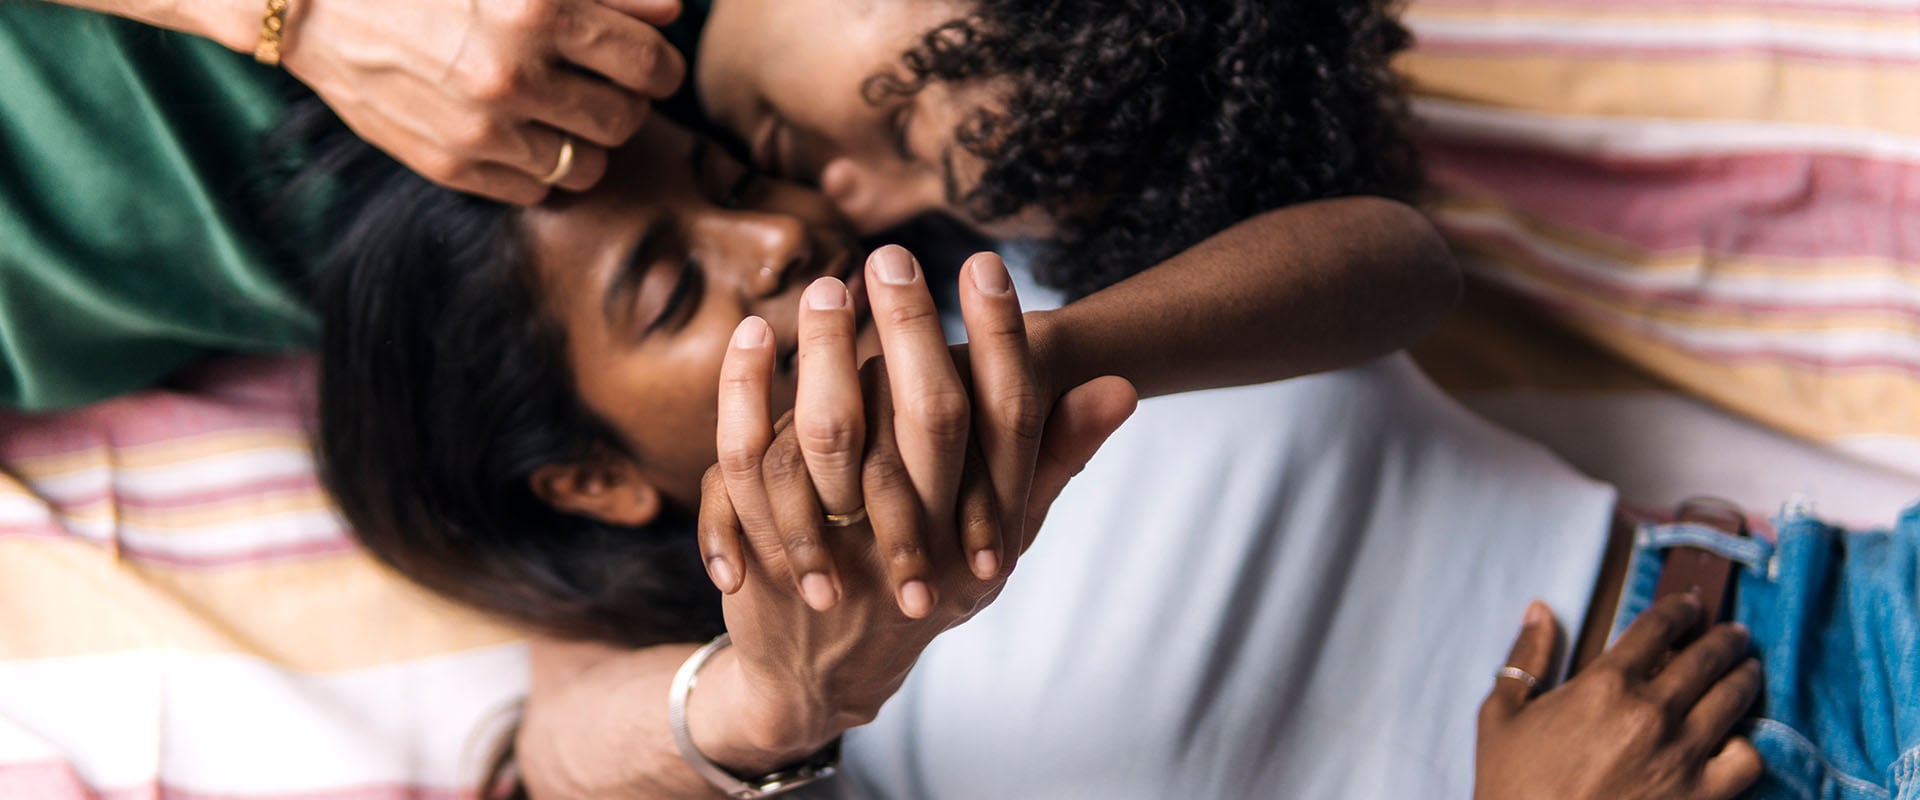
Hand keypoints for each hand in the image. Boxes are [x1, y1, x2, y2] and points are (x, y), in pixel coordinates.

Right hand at [280, 0, 683, 202]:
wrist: (311, 1)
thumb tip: (670, 12)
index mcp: (537, 7)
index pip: (648, 63)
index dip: (659, 63)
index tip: (650, 61)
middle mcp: (513, 73)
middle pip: (625, 119)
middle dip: (625, 102)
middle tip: (603, 84)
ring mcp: (480, 127)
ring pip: (588, 166)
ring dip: (586, 140)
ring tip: (562, 110)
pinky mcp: (449, 165)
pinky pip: (534, 191)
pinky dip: (537, 167)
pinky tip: (516, 131)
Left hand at [689, 271, 1132, 767]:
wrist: (824, 677)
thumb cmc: (931, 582)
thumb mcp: (1002, 534)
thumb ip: (1052, 456)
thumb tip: (1121, 384)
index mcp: (985, 529)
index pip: (1008, 421)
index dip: (1001, 339)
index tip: (984, 263)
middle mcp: (921, 541)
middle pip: (926, 419)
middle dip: (914, 328)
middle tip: (895, 253)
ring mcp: (842, 549)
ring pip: (830, 433)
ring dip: (829, 352)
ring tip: (830, 283)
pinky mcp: (767, 545)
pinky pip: (747, 459)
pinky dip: (746, 391)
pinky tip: (755, 330)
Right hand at [1475, 595, 1765, 799]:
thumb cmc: (1512, 785)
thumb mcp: (1501, 714)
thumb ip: (1525, 658)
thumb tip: (1539, 610)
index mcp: (1605, 684)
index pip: (1658, 627)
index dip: (1679, 609)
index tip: (1689, 605)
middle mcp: (1652, 712)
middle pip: (1706, 657)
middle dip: (1724, 638)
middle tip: (1733, 633)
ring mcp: (1683, 754)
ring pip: (1735, 698)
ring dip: (1745, 676)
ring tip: (1747, 671)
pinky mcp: (1703, 796)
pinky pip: (1748, 759)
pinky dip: (1747, 745)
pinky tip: (1738, 738)